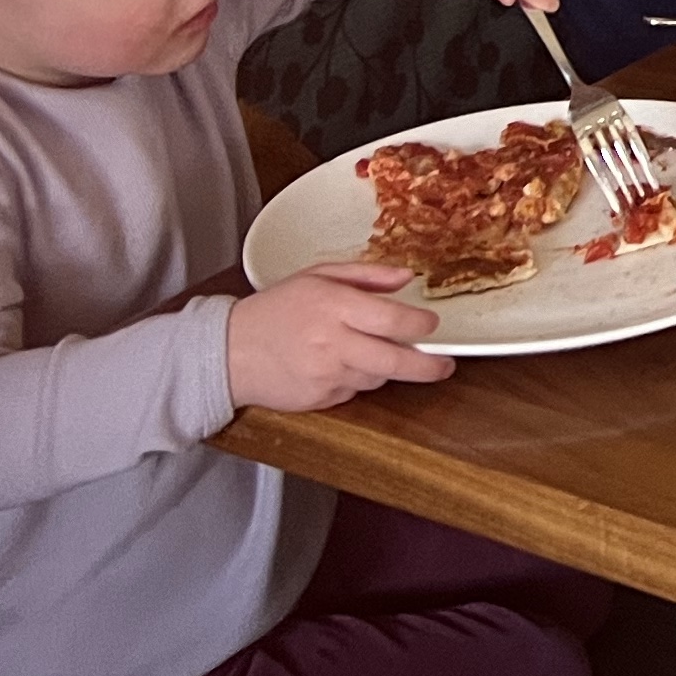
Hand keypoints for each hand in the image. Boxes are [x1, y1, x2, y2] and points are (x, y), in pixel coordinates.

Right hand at [227, 260, 451, 411]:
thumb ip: (366, 275)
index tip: (431, 324)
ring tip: (372, 351)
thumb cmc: (275, 308)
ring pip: (378, 379)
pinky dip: (358, 379)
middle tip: (445, 365)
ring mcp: (325, 376)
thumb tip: (406, 277)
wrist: (229, 351)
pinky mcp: (319, 400)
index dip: (420, 325)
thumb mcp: (318, 276)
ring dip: (387, 369)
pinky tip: (341, 364)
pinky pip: (354, 391)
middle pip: (395, 361)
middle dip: (428, 366)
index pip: (392, 320)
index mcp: (334, 307)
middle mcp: (333, 344)